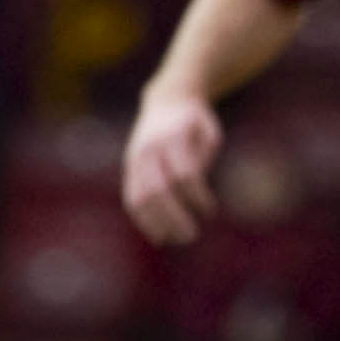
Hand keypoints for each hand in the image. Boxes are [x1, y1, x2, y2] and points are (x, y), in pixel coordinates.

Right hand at [121, 89, 221, 244]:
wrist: (167, 100)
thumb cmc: (195, 122)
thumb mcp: (209, 134)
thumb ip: (202, 160)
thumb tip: (195, 196)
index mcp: (173, 138)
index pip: (184, 175)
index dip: (198, 197)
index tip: (210, 212)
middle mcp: (150, 149)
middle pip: (157, 190)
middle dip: (173, 216)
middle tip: (191, 236)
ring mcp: (135, 158)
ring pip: (138, 197)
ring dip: (155, 223)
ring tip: (173, 240)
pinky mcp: (129, 167)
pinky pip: (130, 196)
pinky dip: (142, 218)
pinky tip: (157, 234)